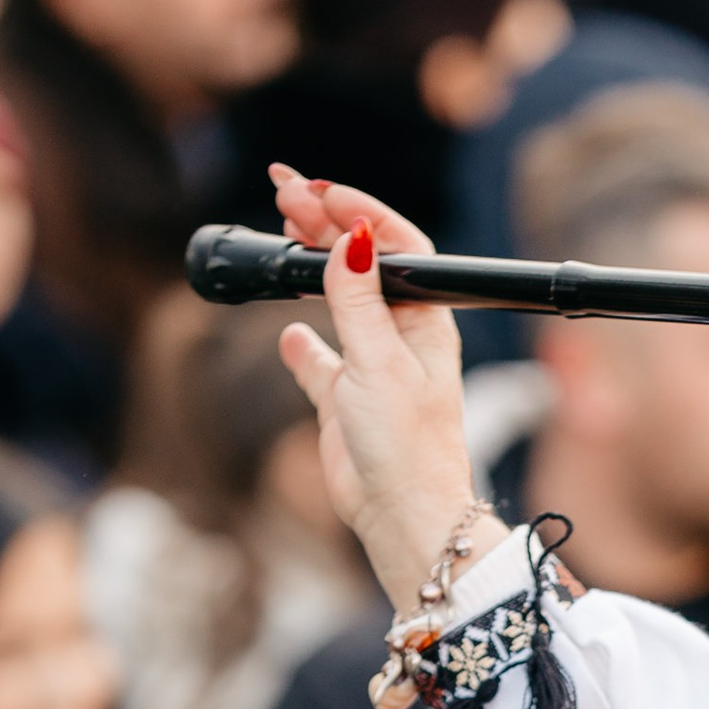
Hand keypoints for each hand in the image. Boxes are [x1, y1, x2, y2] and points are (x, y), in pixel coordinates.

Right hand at [267, 165, 502, 607]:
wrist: (403, 520)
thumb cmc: (407, 446)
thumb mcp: (381, 363)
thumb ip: (358, 300)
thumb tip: (350, 235)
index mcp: (425, 322)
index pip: (397, 246)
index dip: (360, 211)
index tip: (319, 189)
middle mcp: (401, 340)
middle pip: (362, 265)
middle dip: (325, 224)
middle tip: (283, 190)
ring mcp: (372, 370)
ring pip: (339, 303)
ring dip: (312, 266)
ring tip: (283, 228)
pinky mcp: (345, 404)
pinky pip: (321, 362)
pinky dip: (303, 342)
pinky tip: (288, 331)